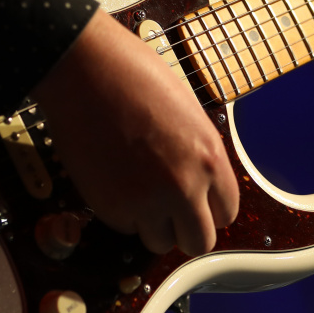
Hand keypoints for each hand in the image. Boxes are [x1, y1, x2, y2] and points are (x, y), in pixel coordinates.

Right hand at [30, 9, 239, 255]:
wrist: (85, 69)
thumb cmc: (135, 77)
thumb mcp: (188, 115)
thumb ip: (198, 156)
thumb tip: (199, 187)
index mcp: (210, 158)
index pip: (227, 213)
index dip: (208, 208)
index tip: (194, 202)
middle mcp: (184, 186)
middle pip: (199, 242)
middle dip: (185, 229)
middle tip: (169, 211)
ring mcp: (147, 201)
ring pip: (160, 243)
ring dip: (152, 225)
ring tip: (138, 191)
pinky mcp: (111, 208)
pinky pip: (125, 228)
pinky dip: (121, 213)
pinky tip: (114, 179)